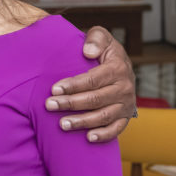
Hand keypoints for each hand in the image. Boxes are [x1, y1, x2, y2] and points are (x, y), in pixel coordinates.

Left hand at [45, 26, 135, 142]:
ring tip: (62, 124)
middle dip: (70, 103)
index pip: (92, 79)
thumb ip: (96, 39)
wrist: (122, 65)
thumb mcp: (102, 37)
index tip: (54, 89)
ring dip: (82, 122)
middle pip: (95, 99)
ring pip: (103, 116)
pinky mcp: (126, 117)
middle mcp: (124, 88)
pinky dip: (103, 136)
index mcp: (118, 68)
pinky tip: (87, 138)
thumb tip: (88, 51)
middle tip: (50, 105)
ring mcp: (126, 104)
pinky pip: (117, 129)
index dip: (73, 85)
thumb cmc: (104, 50)